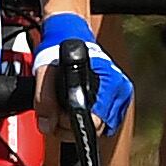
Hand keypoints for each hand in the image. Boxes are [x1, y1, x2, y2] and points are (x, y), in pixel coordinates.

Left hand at [35, 10, 134, 132]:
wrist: (69, 36)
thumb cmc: (60, 51)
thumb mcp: (45, 72)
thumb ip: (44, 100)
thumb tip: (47, 125)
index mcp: (109, 81)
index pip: (95, 121)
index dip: (72, 124)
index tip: (58, 117)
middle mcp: (120, 89)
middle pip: (98, 128)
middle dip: (73, 126)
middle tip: (57, 112)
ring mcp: (121, 96)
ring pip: (102, 129)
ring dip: (81, 125)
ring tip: (66, 109)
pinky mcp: (118, 102)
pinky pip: (104, 124)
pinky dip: (89, 120)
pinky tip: (77, 109)